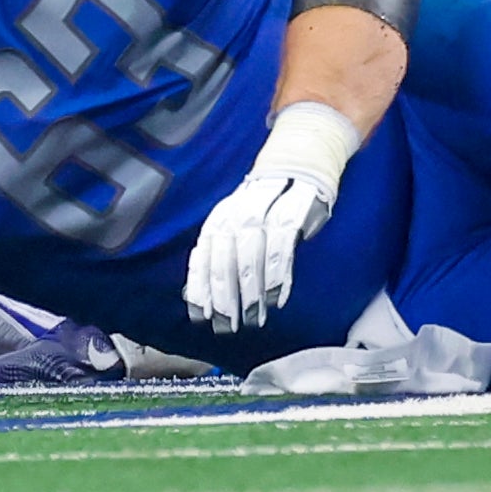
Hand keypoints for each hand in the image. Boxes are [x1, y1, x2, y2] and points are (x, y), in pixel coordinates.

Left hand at [182, 101, 357, 334]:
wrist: (298, 166)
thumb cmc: (263, 208)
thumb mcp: (236, 227)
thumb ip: (218, 258)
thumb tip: (192, 296)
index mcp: (220, 218)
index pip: (205, 255)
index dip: (201, 286)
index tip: (202, 316)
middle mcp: (237, 213)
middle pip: (225, 257)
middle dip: (225, 294)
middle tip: (227, 325)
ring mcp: (265, 210)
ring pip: (251, 254)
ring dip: (251, 289)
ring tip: (253, 318)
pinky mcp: (291, 212)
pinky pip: (281, 246)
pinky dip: (278, 274)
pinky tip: (277, 298)